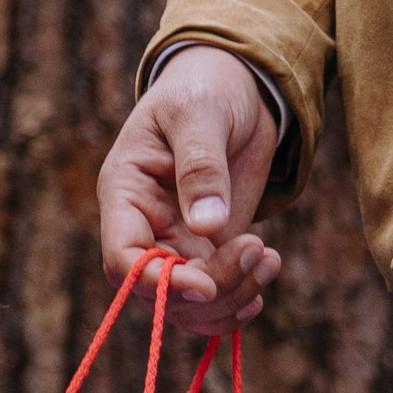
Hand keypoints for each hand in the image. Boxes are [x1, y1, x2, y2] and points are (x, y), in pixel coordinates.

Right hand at [97, 47, 283, 316]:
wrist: (235, 88)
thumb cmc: (205, 88)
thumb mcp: (199, 113)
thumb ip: (201, 167)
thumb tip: (208, 226)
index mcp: (126, 194)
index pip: (122, 258)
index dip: (157, 283)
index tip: (205, 284)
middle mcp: (145, 229)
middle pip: (162, 293)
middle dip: (212, 288)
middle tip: (259, 250)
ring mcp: (177, 244)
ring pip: (192, 304)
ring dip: (233, 295)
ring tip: (269, 257)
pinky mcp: (210, 251)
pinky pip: (216, 296)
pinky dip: (240, 299)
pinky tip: (265, 274)